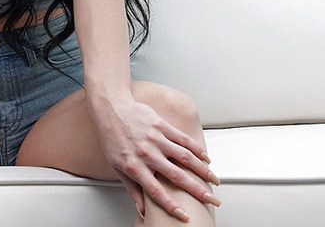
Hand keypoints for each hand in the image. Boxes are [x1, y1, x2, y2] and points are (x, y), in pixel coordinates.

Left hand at [89, 93, 221, 221]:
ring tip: (214, 180)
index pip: (156, 192)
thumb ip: (132, 188)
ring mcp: (156, 139)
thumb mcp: (117, 167)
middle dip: (197, 191)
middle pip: (177, 177)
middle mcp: (147, 154)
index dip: (171, 206)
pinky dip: (197, 149)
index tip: (184, 215)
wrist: (110, 110)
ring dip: (202, 170)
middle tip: (211, 200)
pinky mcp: (161, 126)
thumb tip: (142, 209)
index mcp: (134, 167)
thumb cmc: (112, 138)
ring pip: (185, 157)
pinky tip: (206, 158)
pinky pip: (183, 139)